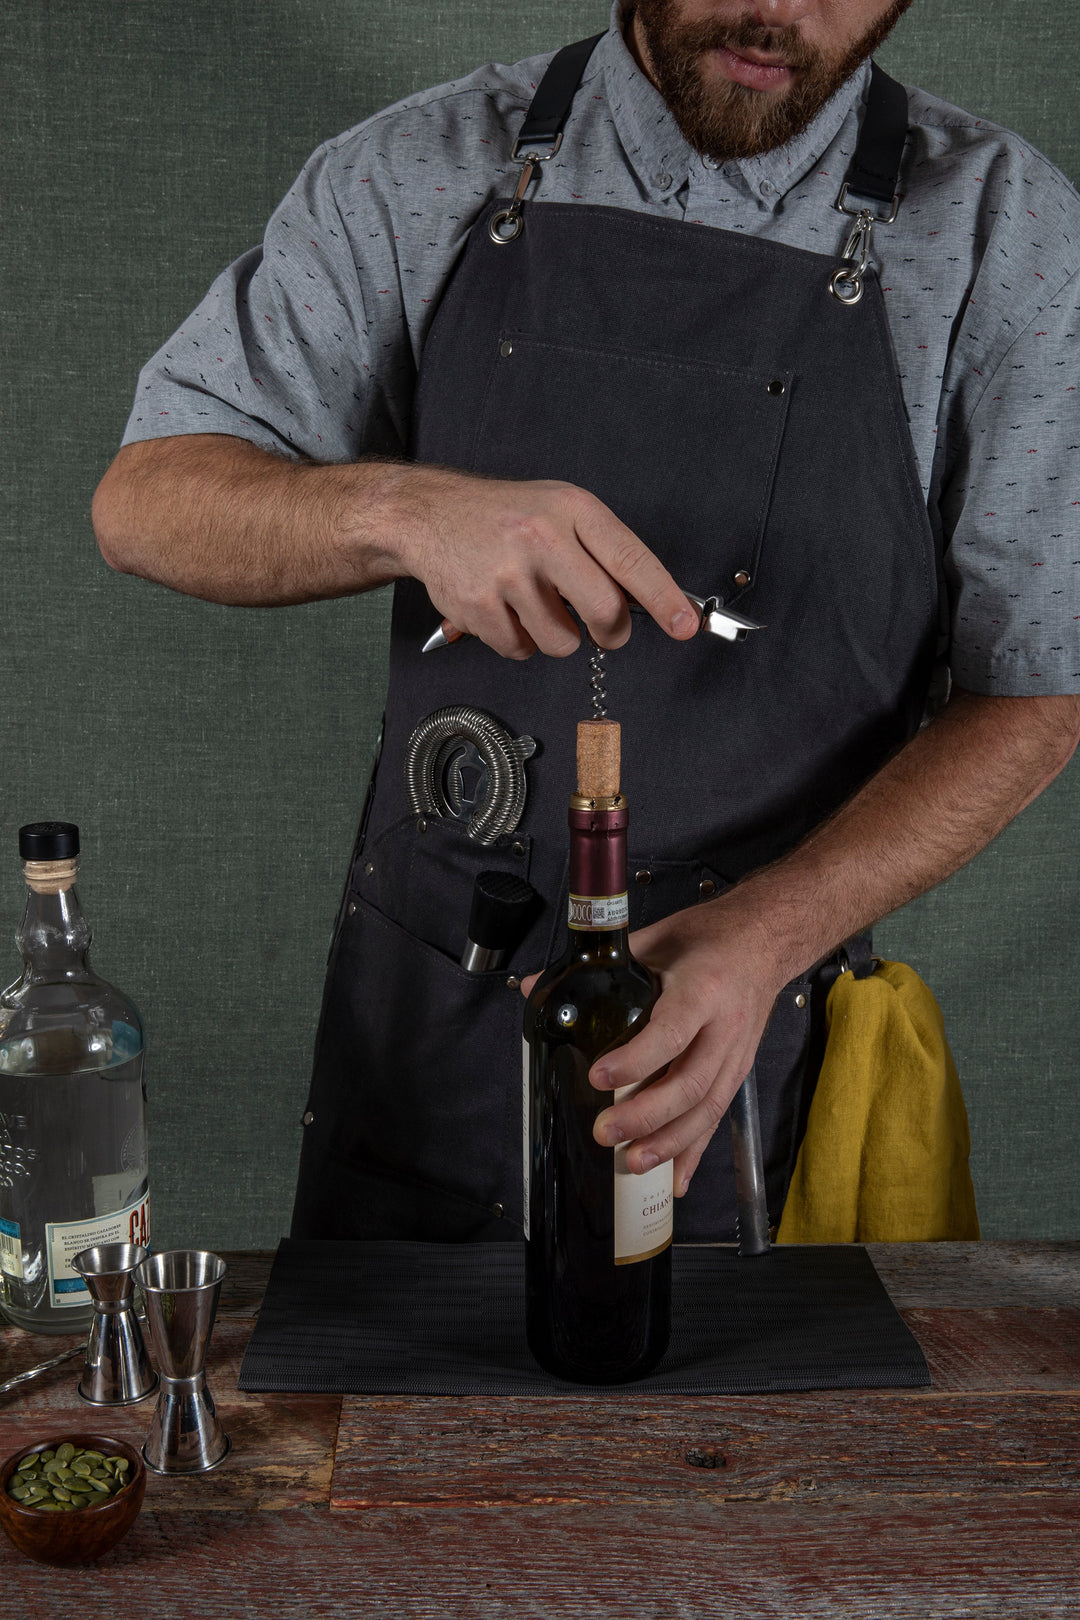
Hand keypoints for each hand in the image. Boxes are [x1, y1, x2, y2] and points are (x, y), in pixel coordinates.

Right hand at [390, 468, 698, 657]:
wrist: (431, 514)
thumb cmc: (504, 516)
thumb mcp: (560, 510)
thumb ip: (602, 550)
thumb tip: (647, 601)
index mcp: (571, 510)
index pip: (630, 559)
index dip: (664, 598)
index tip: (685, 624)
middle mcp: (541, 537)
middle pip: (604, 611)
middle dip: (610, 631)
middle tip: (602, 629)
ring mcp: (507, 574)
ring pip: (563, 641)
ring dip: (556, 635)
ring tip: (534, 604)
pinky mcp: (478, 606)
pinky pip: (521, 649)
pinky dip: (518, 640)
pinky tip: (505, 609)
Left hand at [520, 899, 786, 1195]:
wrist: (766, 940)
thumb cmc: (711, 937)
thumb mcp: (656, 938)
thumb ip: (601, 963)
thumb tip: (537, 985)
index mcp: (702, 989)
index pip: (670, 1033)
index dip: (635, 1061)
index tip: (599, 1076)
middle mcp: (724, 1027)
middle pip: (690, 1084)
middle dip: (646, 1116)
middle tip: (605, 1132)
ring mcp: (736, 1054)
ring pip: (706, 1109)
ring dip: (669, 1142)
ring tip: (631, 1163)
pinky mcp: (739, 1070)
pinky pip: (717, 1117)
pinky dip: (695, 1151)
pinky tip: (674, 1179)